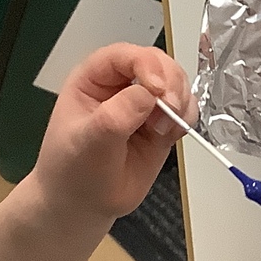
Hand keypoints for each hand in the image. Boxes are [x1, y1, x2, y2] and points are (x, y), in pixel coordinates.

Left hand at [31, 45, 189, 223]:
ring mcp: (143, 103)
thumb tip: (148, 93)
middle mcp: (120, 85)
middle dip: (170, 83)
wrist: (82, 204)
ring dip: (181, 100)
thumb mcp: (88, 143)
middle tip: (171, 110)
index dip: (146, 65)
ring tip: (166, 129)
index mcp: (93, 79)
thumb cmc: (73, 171)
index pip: (123, 56)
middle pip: (157, 63)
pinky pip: (184, 109)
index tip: (157, 90)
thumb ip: (115, 117)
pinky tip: (172, 135)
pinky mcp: (161, 123)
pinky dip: (186, 117)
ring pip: (176, 82)